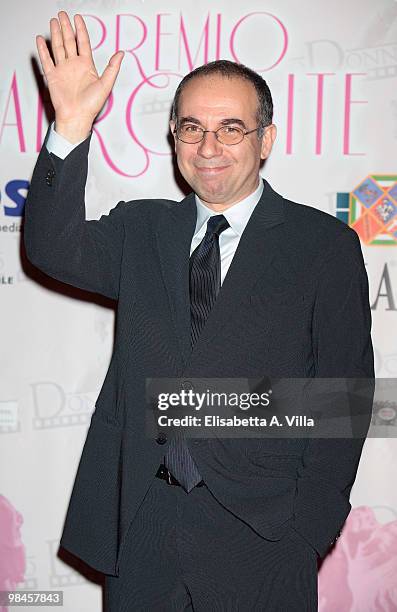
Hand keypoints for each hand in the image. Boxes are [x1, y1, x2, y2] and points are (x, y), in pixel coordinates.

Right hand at [36, 11, 123, 141]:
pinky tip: (41, 40)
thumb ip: (112, 67)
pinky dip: (43, 50)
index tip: (78, 18)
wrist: (77, 117)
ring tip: (54, 21)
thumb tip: (121, 53)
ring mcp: (63, 70)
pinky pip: (47, 60)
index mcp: (87, 66)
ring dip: (56, 34)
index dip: (81, 30)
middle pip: (69, 41)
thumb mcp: (106, 84)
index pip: (83, 43)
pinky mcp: (52, 76)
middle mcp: (74, 66)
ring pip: (58, 47)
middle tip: (62, 14)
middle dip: (66, 27)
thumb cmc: (92, 105)